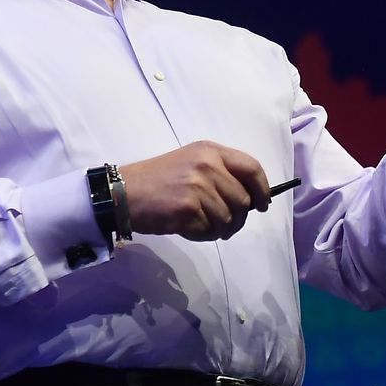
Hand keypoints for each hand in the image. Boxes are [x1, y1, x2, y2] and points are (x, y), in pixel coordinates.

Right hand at [119, 141, 271, 240]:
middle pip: (244, 200)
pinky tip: (186, 227)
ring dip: (218, 229)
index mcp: (210, 151)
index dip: (262, 190)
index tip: (261, 205)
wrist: (123, 192)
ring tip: (199, 224)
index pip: (252, 168)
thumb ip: (220, 174)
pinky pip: (210, 230)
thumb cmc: (157, 180)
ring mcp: (198, 185)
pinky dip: (202, 234)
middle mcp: (207, 164)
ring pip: (229, 219)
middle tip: (223, 225)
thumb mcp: (191, 163)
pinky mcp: (188, 207)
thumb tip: (251, 199)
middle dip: (238, 219)